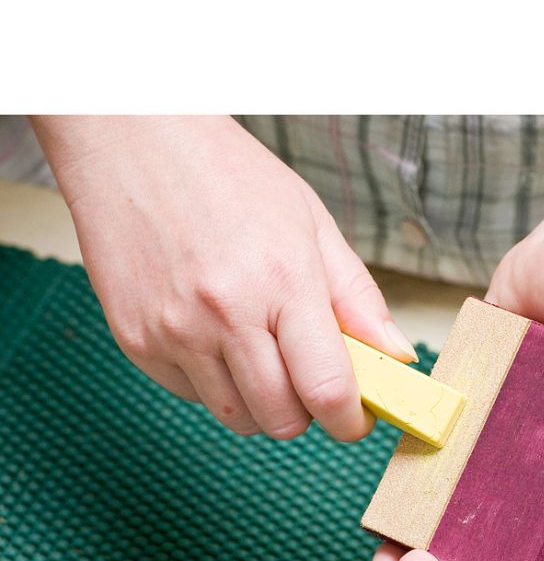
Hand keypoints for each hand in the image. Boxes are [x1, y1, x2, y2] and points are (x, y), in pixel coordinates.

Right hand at [33, 115, 416, 439]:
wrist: (131, 140)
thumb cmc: (229, 176)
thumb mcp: (312, 224)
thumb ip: (358, 298)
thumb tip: (396, 355)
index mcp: (283, 280)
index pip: (327, 390)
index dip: (350, 421)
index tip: (355, 418)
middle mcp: (225, 314)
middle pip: (282, 419)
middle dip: (307, 411)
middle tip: (307, 375)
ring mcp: (175, 331)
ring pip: (238, 417)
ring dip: (261, 401)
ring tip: (259, 347)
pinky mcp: (137, 341)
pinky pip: (193, 397)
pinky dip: (215, 383)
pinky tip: (214, 336)